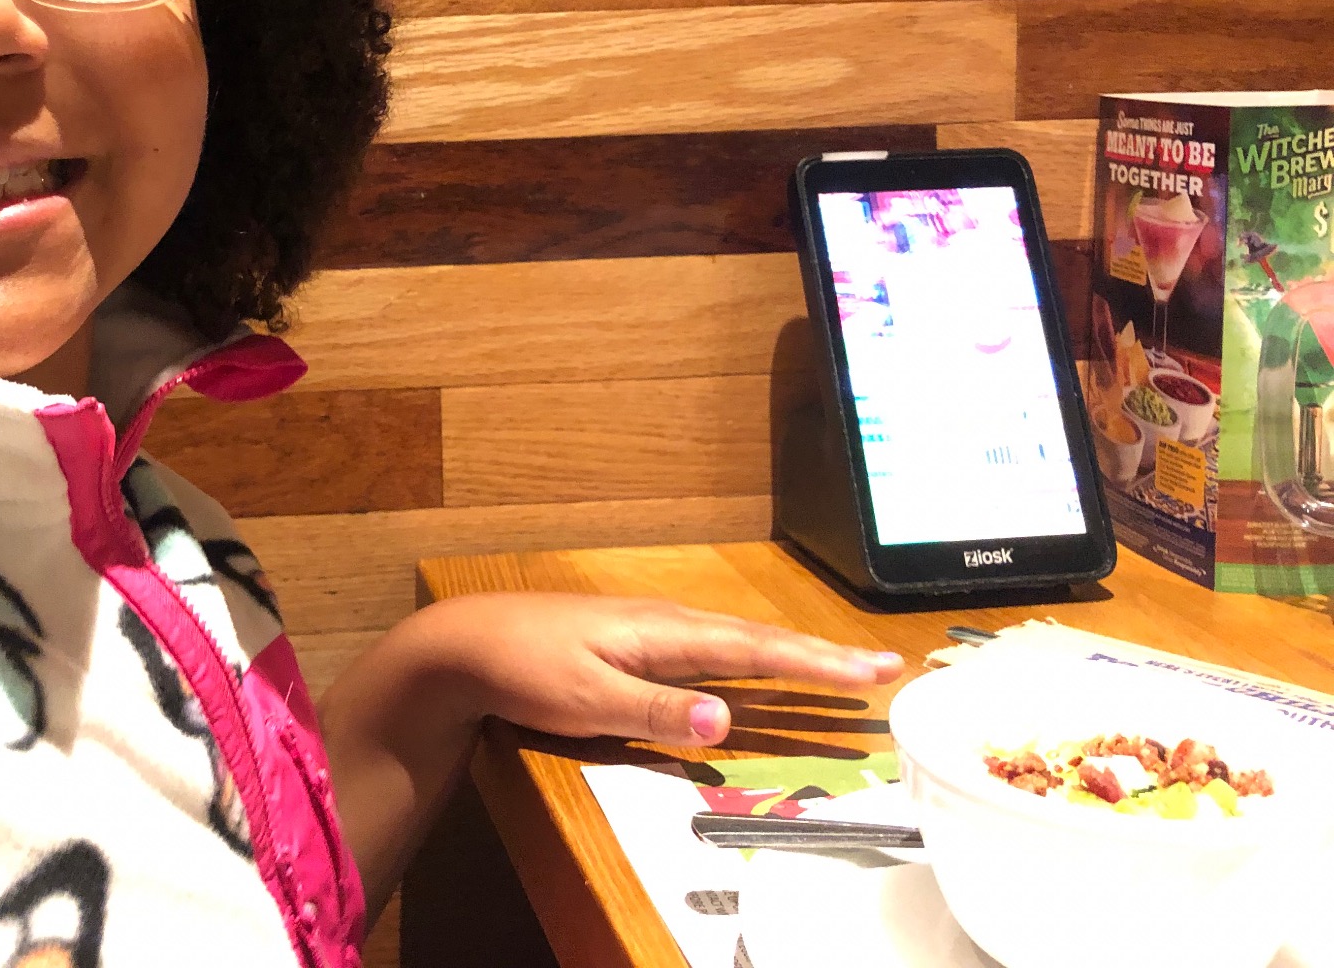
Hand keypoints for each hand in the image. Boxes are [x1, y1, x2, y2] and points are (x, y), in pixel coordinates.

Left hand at [409, 591, 903, 745]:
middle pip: (758, 641)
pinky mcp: (633, 643)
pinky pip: (711, 650)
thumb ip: (657, 712)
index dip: (817, 664)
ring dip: (790, 656)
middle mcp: (666, 624)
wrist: (463, 644)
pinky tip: (759, 669)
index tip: (872, 672)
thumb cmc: (523, 669)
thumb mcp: (587, 700)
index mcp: (663, 633)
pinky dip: (750, 660)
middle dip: (820, 657)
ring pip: (737, 643)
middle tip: (881, 669)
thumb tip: (728, 720)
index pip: (756, 649)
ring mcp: (650, 631)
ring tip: (839, 668)